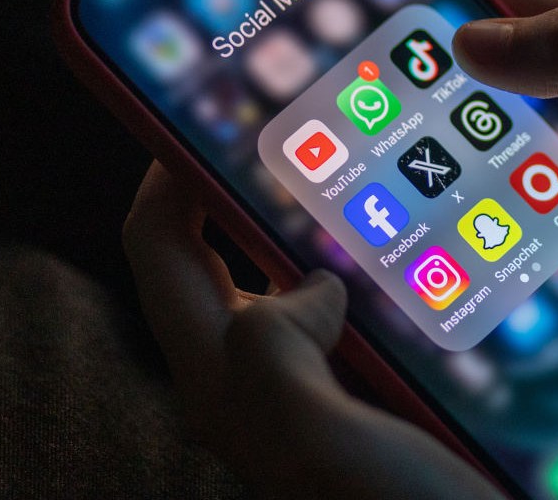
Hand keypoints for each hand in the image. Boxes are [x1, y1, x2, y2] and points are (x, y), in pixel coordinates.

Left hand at [123, 162, 501, 499]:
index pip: (162, 253)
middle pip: (209, 259)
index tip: (203, 116)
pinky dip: (348, 269)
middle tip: (282, 135)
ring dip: (295, 226)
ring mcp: (302, 389)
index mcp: (226, 381)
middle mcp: (252, 383)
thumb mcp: (319, 440)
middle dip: (228, 189)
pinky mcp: (351, 394)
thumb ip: (278, 356)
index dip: (168, 179)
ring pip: (275, 281)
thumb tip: (311, 289)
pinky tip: (396, 257)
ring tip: (341, 178)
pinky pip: (331, 310)